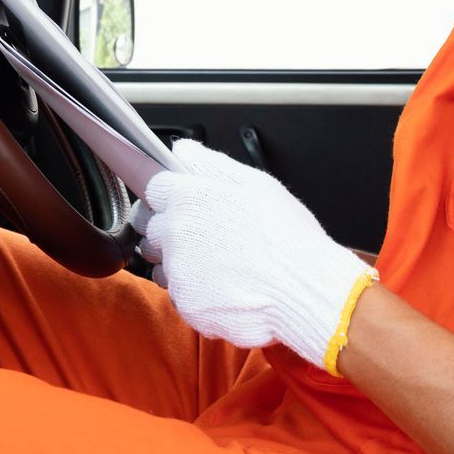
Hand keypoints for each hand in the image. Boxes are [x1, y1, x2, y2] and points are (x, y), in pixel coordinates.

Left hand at [132, 139, 373, 370]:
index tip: (156, 188)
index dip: (157, 189)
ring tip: (219, 262)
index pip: (148, 183)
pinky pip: (178, 293)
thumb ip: (212, 165)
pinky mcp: (185, 303)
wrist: (305, 291)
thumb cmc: (289, 237)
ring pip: (160, 262)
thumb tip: (184, 151)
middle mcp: (176, 232)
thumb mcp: (258, 184)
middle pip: (149, 225)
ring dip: (178, 261)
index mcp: (191, 196)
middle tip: (202, 233)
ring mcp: (178, 270)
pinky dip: (194, 291)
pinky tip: (224, 285)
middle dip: (167, 226)